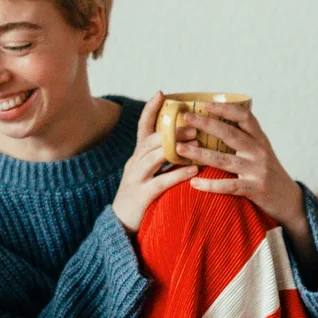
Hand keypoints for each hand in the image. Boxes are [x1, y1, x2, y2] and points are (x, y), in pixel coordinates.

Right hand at [112, 90, 198, 233]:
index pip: (142, 127)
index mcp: (137, 156)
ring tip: (196, 141)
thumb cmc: (141, 197)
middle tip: (194, 124)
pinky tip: (193, 171)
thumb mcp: (148, 173)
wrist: (120, 224)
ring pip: (154, 157)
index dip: (151, 110)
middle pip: (151, 139)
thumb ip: (162, 159)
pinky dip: (178, 174)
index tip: (162, 93)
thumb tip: (186, 144)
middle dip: (172, 130)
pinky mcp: (142, 196)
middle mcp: (134, 163)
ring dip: (176, 147)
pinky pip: (161, 182)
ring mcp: (136, 179)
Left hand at [174, 100, 316, 270]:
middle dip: (206, 124)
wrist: (289, 200)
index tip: (204, 103)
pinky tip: (193, 182)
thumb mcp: (260, 152)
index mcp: (260, 139)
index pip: (244, 117)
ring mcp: (257, 170)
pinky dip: (210, 185)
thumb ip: (244, 138)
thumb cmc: (268, 173)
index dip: (225, 108)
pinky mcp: (255, 189)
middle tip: (185, 118)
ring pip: (224, 160)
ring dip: (199, 153)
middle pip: (230, 134)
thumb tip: (216, 121)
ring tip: (179, 149)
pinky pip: (229, 186)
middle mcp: (259, 152)